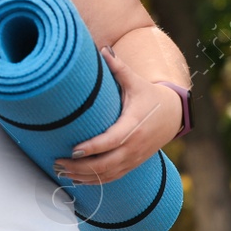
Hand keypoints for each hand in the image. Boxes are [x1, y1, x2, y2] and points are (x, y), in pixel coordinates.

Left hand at [51, 46, 183, 184]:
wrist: (173, 115)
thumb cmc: (150, 96)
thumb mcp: (135, 82)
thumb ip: (118, 67)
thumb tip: (102, 48)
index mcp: (133, 125)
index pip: (112, 141)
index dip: (92, 148)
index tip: (73, 150)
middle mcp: (134, 146)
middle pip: (106, 163)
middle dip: (80, 166)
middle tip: (57, 162)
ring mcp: (134, 158)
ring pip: (108, 174)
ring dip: (84, 176)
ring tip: (61, 171)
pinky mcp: (133, 164)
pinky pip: (113, 178)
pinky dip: (95, 182)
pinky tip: (77, 180)